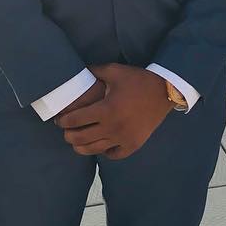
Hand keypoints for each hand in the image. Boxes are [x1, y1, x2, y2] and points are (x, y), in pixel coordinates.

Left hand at [54, 63, 171, 159]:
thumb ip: (94, 71)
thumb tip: (79, 71)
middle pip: (81, 138)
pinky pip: (114, 154)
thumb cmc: (138, 80)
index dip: (64, 121)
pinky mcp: (134, 144)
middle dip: (69, 136)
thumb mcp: (114, 71)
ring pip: (95, 150)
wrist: (165, 91)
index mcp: (106, 109)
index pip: (76, 120)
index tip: (60, 120)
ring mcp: (124, 138)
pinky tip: (101, 146)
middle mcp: (113, 127)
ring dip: (82, 147)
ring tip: (77, 143)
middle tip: (66, 132)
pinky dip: (105, 152)